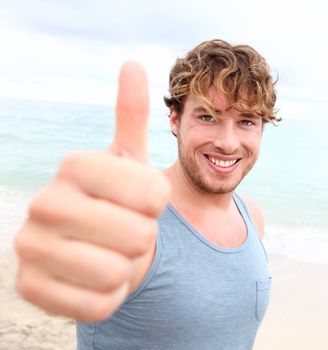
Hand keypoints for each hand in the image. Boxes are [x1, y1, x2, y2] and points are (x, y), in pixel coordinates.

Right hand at [14, 62, 170, 320]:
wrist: (96, 247)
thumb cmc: (121, 201)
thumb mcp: (129, 159)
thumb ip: (131, 116)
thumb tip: (132, 64)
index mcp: (74, 165)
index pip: (152, 194)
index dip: (159, 205)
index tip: (145, 202)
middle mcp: (44, 202)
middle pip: (138, 236)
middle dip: (145, 239)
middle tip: (127, 231)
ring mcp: (30, 248)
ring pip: (117, 274)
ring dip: (128, 269)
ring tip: (112, 253)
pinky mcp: (31, 290)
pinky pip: (100, 304)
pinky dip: (111, 297)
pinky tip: (96, 280)